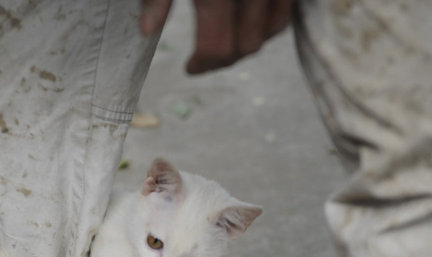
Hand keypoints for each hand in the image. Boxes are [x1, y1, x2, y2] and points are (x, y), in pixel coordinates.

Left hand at [140, 0, 294, 73]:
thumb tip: (146, 30)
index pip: (217, 48)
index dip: (202, 64)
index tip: (191, 68)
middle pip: (246, 46)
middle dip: (224, 58)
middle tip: (204, 57)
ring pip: (271, 32)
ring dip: (248, 41)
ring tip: (226, 37)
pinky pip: (285, 12)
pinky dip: (269, 22)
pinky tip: (248, 19)